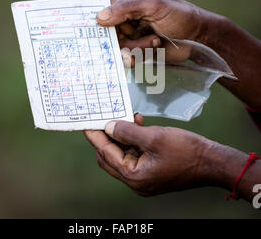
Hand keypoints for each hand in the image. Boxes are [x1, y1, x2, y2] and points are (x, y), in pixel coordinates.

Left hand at [84, 114, 218, 195]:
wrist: (212, 162)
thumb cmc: (185, 150)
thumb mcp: (154, 137)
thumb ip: (127, 132)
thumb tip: (109, 127)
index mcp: (134, 176)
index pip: (106, 153)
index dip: (95, 136)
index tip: (86, 123)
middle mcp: (136, 181)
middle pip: (110, 157)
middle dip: (107, 137)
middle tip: (104, 118)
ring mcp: (144, 177)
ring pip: (123, 155)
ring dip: (122, 136)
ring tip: (127, 117)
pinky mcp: (152, 171)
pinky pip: (135, 155)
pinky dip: (133, 140)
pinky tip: (138, 124)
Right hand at [96, 0, 209, 61]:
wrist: (198, 38)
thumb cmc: (179, 16)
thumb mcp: (153, 6)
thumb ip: (126, 8)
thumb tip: (99, 17)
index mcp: (128, 0)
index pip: (104, 11)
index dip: (104, 23)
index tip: (109, 32)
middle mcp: (127, 17)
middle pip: (110, 33)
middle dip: (125, 39)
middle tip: (143, 36)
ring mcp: (132, 34)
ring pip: (119, 47)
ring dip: (137, 47)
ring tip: (155, 41)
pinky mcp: (138, 49)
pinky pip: (128, 57)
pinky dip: (139, 56)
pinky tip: (153, 49)